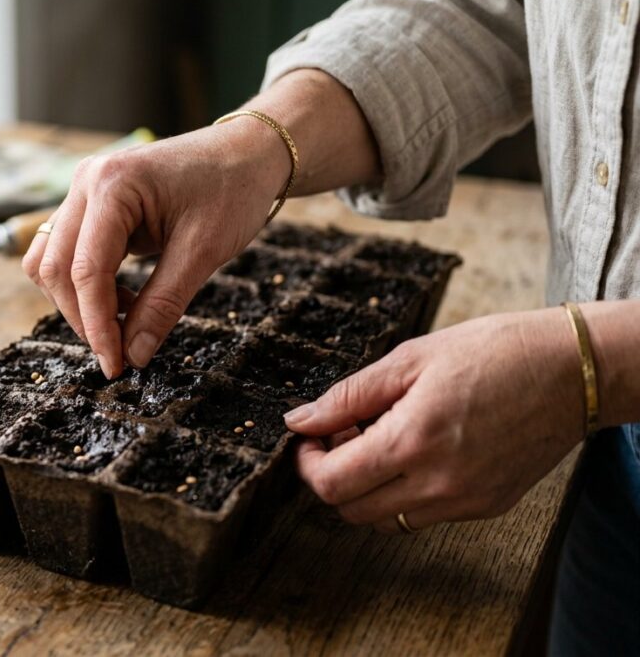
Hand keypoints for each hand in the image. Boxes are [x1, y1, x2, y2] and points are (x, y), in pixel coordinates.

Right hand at [21, 120, 288, 377]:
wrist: (248, 152)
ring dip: (76, 301)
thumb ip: (163, 305)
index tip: (115, 365)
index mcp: (113, 185)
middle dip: (81, 317)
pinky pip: (65, 251)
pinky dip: (84, 284)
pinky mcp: (89, 204)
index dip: (96, 324)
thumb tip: (133, 355)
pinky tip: (121, 298)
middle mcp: (86, 181)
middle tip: (118, 353)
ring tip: (124, 318)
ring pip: (49, 261)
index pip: (85, 269)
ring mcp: (83, 190)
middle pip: (55, 267)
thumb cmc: (233, 189)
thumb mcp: (204, 252)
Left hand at [288, 308, 585, 532]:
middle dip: (334, 476)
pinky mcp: (487, 506)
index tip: (311, 438)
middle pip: (351, 511)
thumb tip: (299, 421)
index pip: (331, 485)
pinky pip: (425, 515)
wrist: (572, 371)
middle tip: (344, 435)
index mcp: (412, 441)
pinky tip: (419, 452)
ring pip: (386, 520)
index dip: (308, 464)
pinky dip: (406, 492)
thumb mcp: (409, 359)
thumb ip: (347, 396)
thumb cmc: (493, 352)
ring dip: (368, 489)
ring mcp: (465, 501)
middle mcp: (438, 483)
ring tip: (382, 441)